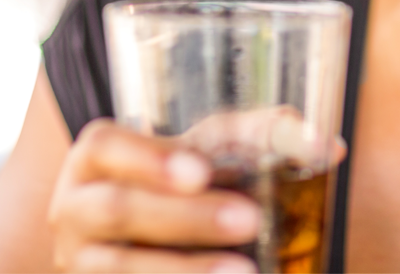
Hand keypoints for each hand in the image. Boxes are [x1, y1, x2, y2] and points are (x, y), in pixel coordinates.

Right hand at [47, 119, 260, 272]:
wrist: (137, 239)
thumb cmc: (175, 184)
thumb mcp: (205, 152)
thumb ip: (259, 139)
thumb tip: (325, 147)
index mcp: (96, 158)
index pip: (107, 147)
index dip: (150, 159)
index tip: (202, 171)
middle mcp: (74, 208)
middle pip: (119, 209)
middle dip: (186, 217)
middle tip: (250, 219)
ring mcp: (79, 260)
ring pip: (120, 267)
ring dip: (185, 270)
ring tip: (246, 270)